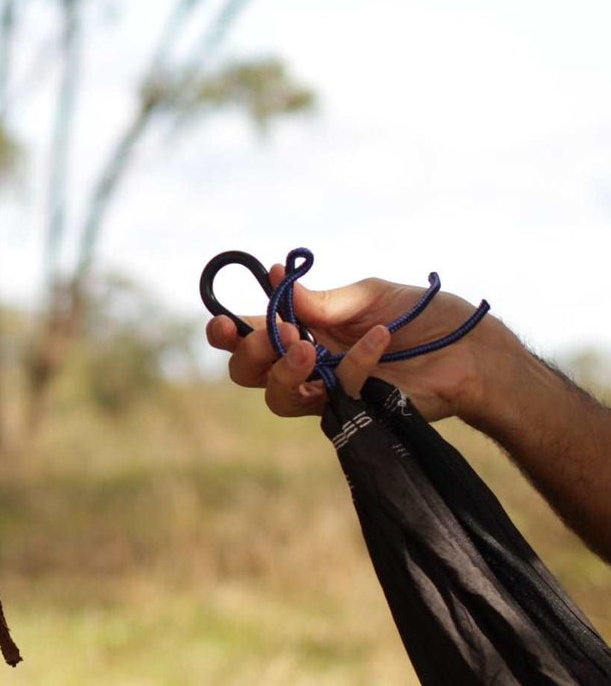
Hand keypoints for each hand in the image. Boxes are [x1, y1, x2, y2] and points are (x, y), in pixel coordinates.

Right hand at [204, 263, 505, 422]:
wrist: (472, 351)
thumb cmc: (421, 318)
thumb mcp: (369, 296)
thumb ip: (324, 300)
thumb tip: (279, 281)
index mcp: (302, 329)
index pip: (250, 334)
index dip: (227, 332)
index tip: (222, 324)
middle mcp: (307, 364)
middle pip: (249, 374)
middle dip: (248, 355)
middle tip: (272, 336)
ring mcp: (328, 393)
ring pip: (279, 398)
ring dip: (284, 371)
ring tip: (306, 349)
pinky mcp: (355, 413)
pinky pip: (338, 393)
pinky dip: (358, 360)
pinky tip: (380, 338)